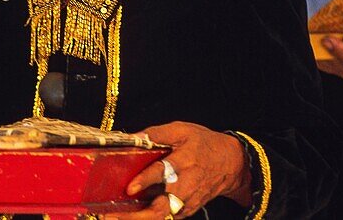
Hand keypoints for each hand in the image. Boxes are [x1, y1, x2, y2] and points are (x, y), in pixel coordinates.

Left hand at [104, 122, 249, 218]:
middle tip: (111, 215)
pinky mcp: (186, 211)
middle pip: (161, 207)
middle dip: (136, 216)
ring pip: (161, 217)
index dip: (146, 180)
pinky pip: (166, 218)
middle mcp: (185, 186)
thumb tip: (135, 137)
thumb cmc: (204, 144)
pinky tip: (130, 217)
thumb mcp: (184, 130)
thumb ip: (159, 133)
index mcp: (184, 162)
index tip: (130, 188)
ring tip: (114, 217)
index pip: (163, 172)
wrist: (231, 164)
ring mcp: (186, 202)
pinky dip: (148, 219)